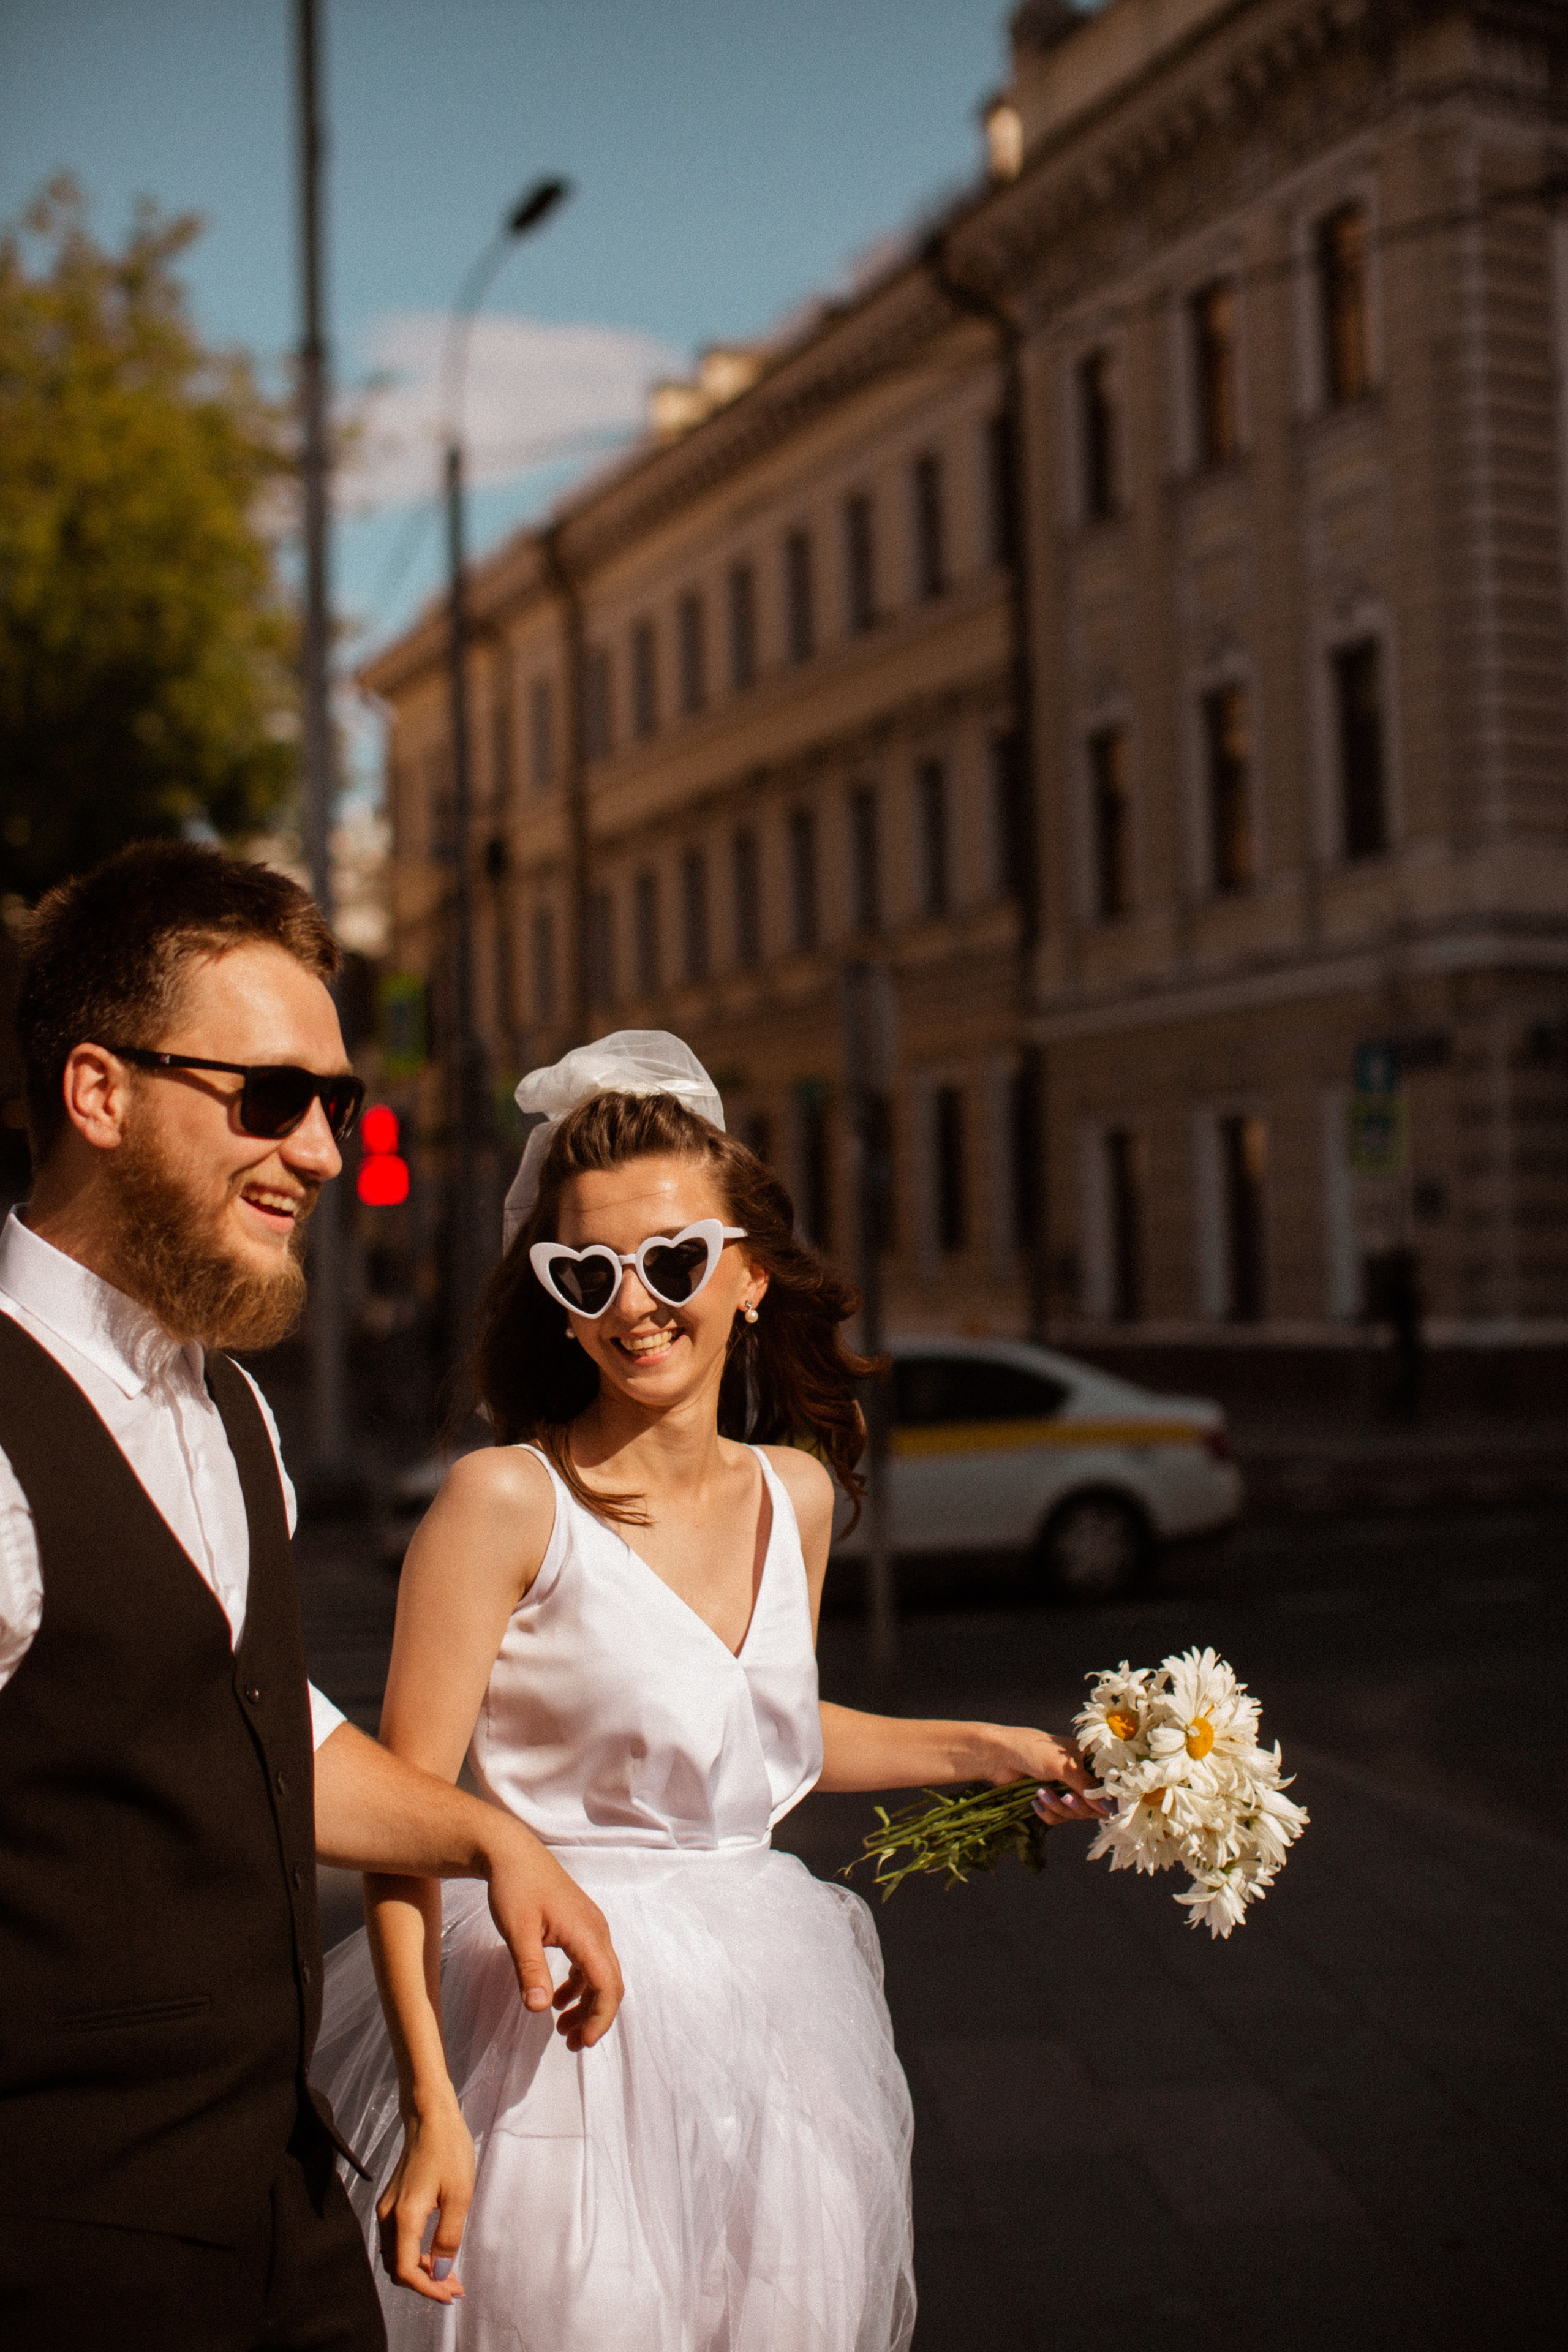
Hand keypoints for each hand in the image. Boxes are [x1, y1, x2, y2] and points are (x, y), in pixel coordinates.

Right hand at [376, 2091, 473, 2301]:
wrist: (430, 2115)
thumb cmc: (448, 2149)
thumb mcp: (459, 2195)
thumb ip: (448, 2237)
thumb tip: (441, 2271)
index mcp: (404, 2217)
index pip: (406, 2271)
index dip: (428, 2288)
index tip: (451, 2294)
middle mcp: (387, 2216)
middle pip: (398, 2269)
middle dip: (426, 2283)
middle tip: (455, 2287)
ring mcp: (387, 2209)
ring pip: (396, 2256)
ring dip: (420, 2271)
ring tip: (450, 2275)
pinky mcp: (391, 2202)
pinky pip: (397, 2241)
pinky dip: (414, 2255)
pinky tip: (435, 2253)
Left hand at [484, 1825, 623, 2050]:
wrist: (510, 1851)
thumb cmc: (513, 1887)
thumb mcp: (517, 1931)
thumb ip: (530, 1969)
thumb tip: (538, 2009)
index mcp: (586, 1933)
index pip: (607, 1985)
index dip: (599, 2018)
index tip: (580, 2043)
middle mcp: (596, 1930)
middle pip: (610, 1983)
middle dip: (595, 2017)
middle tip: (571, 2045)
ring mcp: (590, 1926)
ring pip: (600, 1974)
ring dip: (587, 2004)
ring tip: (562, 2029)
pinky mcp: (579, 1924)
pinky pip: (588, 1962)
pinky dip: (578, 1986)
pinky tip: (555, 1999)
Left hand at [978, 1724, 1106, 1825]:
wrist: (999, 1756)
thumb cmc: (1033, 1750)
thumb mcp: (1064, 1767)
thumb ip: (1088, 1787)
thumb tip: (1110, 1808)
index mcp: (1090, 1759)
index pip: (1110, 1786)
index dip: (1106, 1799)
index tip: (1100, 1807)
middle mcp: (1081, 1775)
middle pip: (1093, 1806)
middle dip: (1076, 1805)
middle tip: (1064, 1797)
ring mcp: (1066, 1788)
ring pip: (1075, 1813)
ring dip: (1057, 1807)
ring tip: (1041, 1793)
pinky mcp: (1051, 1800)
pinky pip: (1058, 1818)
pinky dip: (1047, 1812)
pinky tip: (1035, 1801)